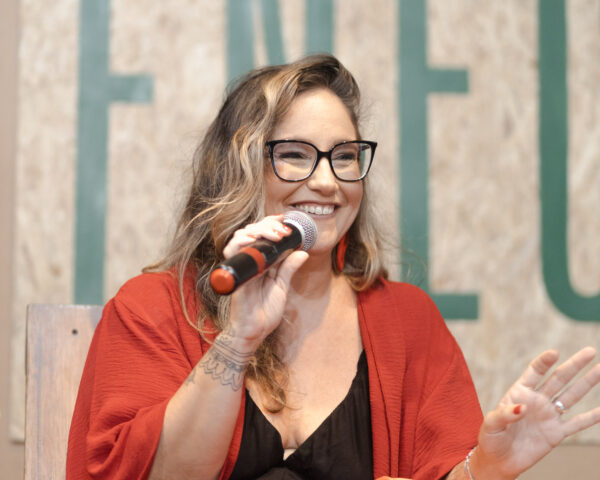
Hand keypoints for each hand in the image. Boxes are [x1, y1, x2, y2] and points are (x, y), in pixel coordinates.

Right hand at [223, 215, 307, 345]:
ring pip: (241, 237)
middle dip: (268, 225)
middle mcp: (248, 261)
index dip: (271, 224)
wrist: (254, 332)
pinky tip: (255, 240)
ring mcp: (241, 267)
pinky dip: (242, 243)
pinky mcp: (236, 276)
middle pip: (252, 232)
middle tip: (284, 230)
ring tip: (276, 235)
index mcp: (259, 262)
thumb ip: (289, 268)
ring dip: (258, 231)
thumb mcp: (281, 286)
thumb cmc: (264, 311)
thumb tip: (303, 252)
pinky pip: (232, 253)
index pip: (261, 235)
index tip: (286, 220)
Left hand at [475, 347, 599, 477]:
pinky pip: (576, 424)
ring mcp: (548, 415)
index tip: (555, 353)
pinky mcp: (556, 433)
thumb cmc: (491, 438)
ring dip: (586, 383)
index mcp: (519, 392)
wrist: (499, 461)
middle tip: (590, 351)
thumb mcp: (492, 424)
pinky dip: (591, 417)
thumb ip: (505, 414)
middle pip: (558, 379)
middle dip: (574, 365)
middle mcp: (537, 400)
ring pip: (571, 396)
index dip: (544, 362)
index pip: (534, 372)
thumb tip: (523, 408)